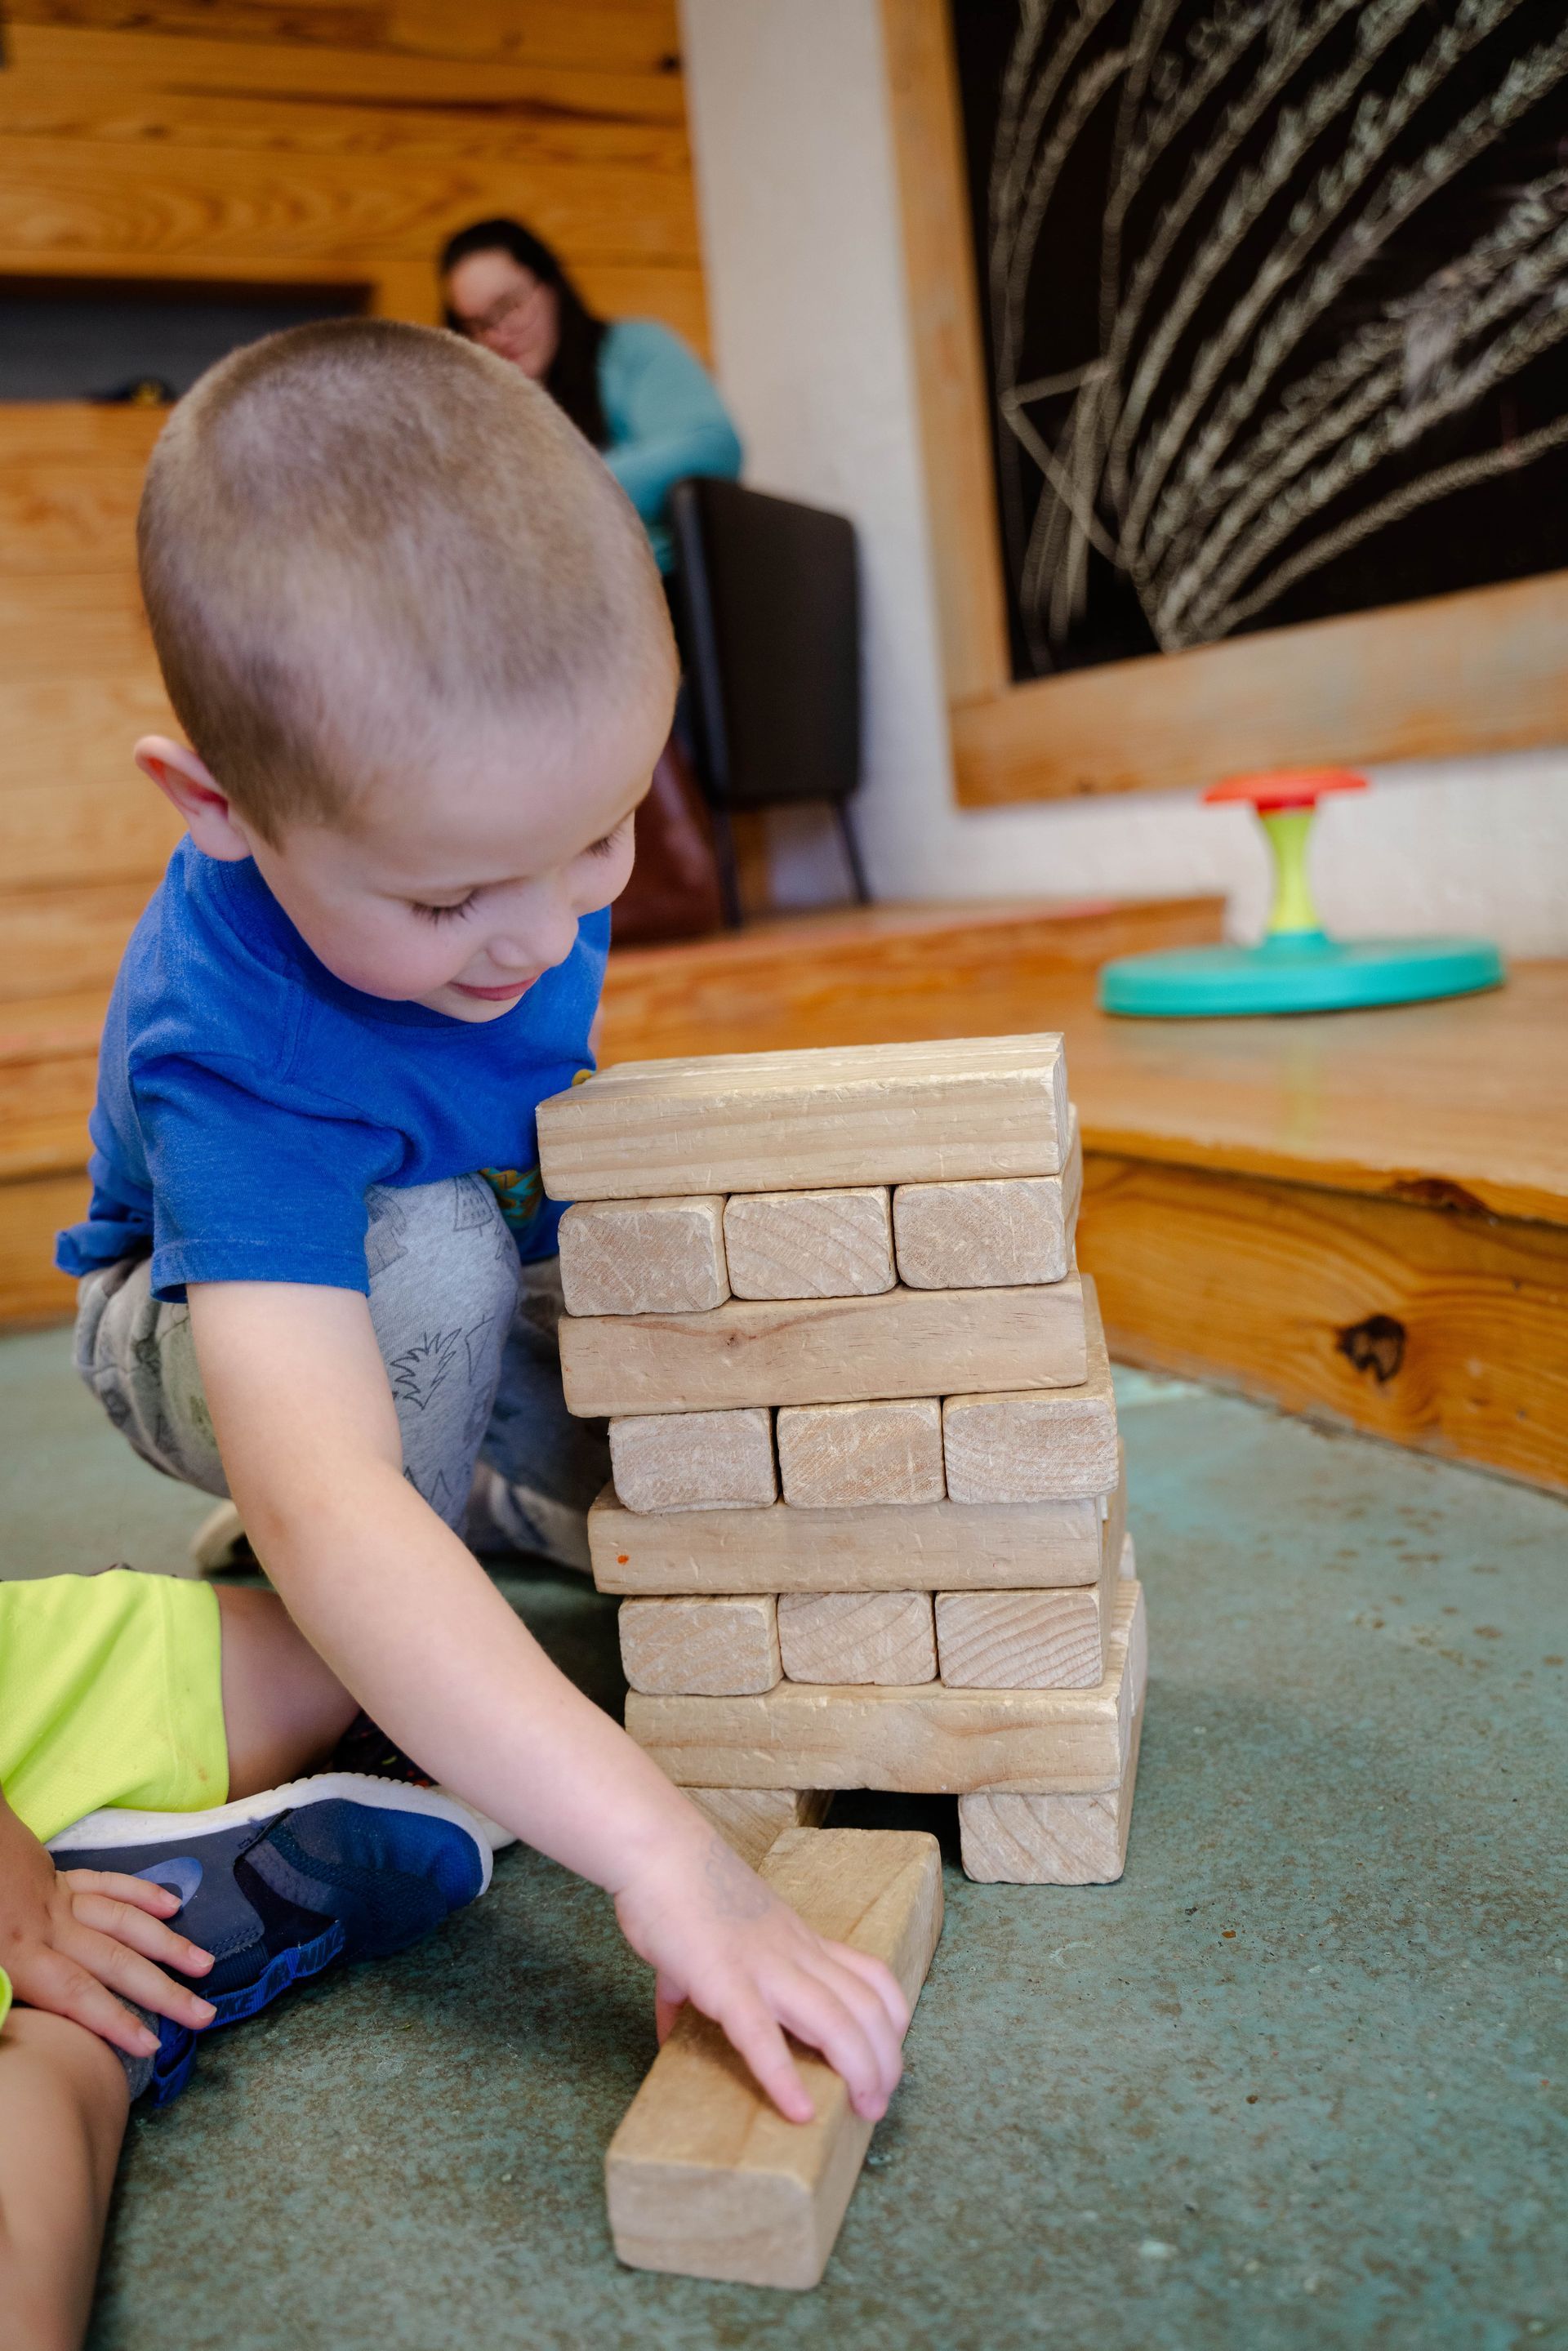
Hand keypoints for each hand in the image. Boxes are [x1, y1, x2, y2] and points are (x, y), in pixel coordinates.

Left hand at [0, 1796, 215, 2061]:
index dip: (115, 2021)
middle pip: (115, 1962)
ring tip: (204, 1964)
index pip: (77, 1995)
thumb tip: (7, 2030)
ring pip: (123, 1921)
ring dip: (167, 1944)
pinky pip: (108, 1882)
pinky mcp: (58, 1877)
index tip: (151, 2046)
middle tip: (203, 2013)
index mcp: (19, 1954)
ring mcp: (59, 1897)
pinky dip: (142, 1893)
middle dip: (162, 1991)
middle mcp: (50, 1927)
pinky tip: (172, 1906)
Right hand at [614, 1825, 910, 2125]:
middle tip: (877, 2104)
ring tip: (863, 2110)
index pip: (872, 1978)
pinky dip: (785, 2078)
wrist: (658, 1850)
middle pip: (866, 2008)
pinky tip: (798, 2111)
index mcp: (798, 1941)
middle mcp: (794, 1953)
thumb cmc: (680, 1888)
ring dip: (859, 2072)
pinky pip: (763, 2037)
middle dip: (885, 2061)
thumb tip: (670, 2027)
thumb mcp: (714, 1934)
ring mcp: (765, 1966)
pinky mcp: (725, 1981)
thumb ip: (697, 1984)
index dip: (891, 2022)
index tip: (884, 2059)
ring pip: (836, 2023)